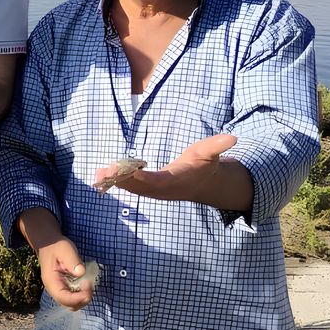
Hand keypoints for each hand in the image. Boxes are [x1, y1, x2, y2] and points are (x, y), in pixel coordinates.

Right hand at [38, 238, 92, 310]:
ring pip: (73, 304)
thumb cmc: (56, 246)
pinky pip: (74, 299)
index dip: (78, 297)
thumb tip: (81, 272)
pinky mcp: (64, 288)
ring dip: (83, 298)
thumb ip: (72, 260)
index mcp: (52, 282)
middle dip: (83, 299)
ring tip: (87, 284)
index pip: (64, 298)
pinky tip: (84, 284)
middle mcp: (54, 289)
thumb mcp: (65, 249)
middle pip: (70, 305)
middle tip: (89, 283)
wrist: (48, 244)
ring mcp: (59, 290)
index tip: (87, 283)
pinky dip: (82, 295)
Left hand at [97, 133, 251, 210]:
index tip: (132, 172)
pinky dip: (113, 182)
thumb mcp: (210, 153)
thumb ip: (217, 145)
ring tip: (97, 174)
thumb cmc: (203, 163)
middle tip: (104, 171)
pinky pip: (127, 186)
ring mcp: (152, 191)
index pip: (158, 181)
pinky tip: (98, 176)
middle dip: (121, 179)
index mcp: (175, 180)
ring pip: (130, 188)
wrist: (201, 183)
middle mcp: (161, 189)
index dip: (145, 178)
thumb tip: (233, 137)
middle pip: (139, 186)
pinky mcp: (145, 189)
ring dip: (113, 182)